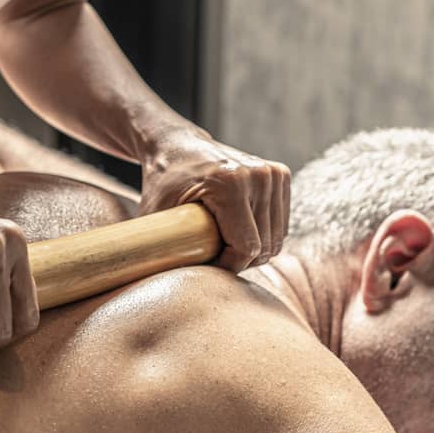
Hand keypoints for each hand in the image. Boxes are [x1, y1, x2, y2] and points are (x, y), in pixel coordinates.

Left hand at [140, 129, 290, 272]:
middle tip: (212, 255)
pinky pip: (280, 224)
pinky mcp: (280, 174)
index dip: (228, 267)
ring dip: (253, 250)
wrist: (175, 144)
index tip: (207, 265)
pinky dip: (263, 234)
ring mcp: (272, 173)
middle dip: (240, 261)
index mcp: (231, 184)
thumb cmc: (161, 182)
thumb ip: (160, 249)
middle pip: (265, 246)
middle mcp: (258, 175)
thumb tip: (160, 288)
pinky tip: (238, 228)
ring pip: (275, 239)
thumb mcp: (153, 215)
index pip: (246, 248)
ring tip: (223, 243)